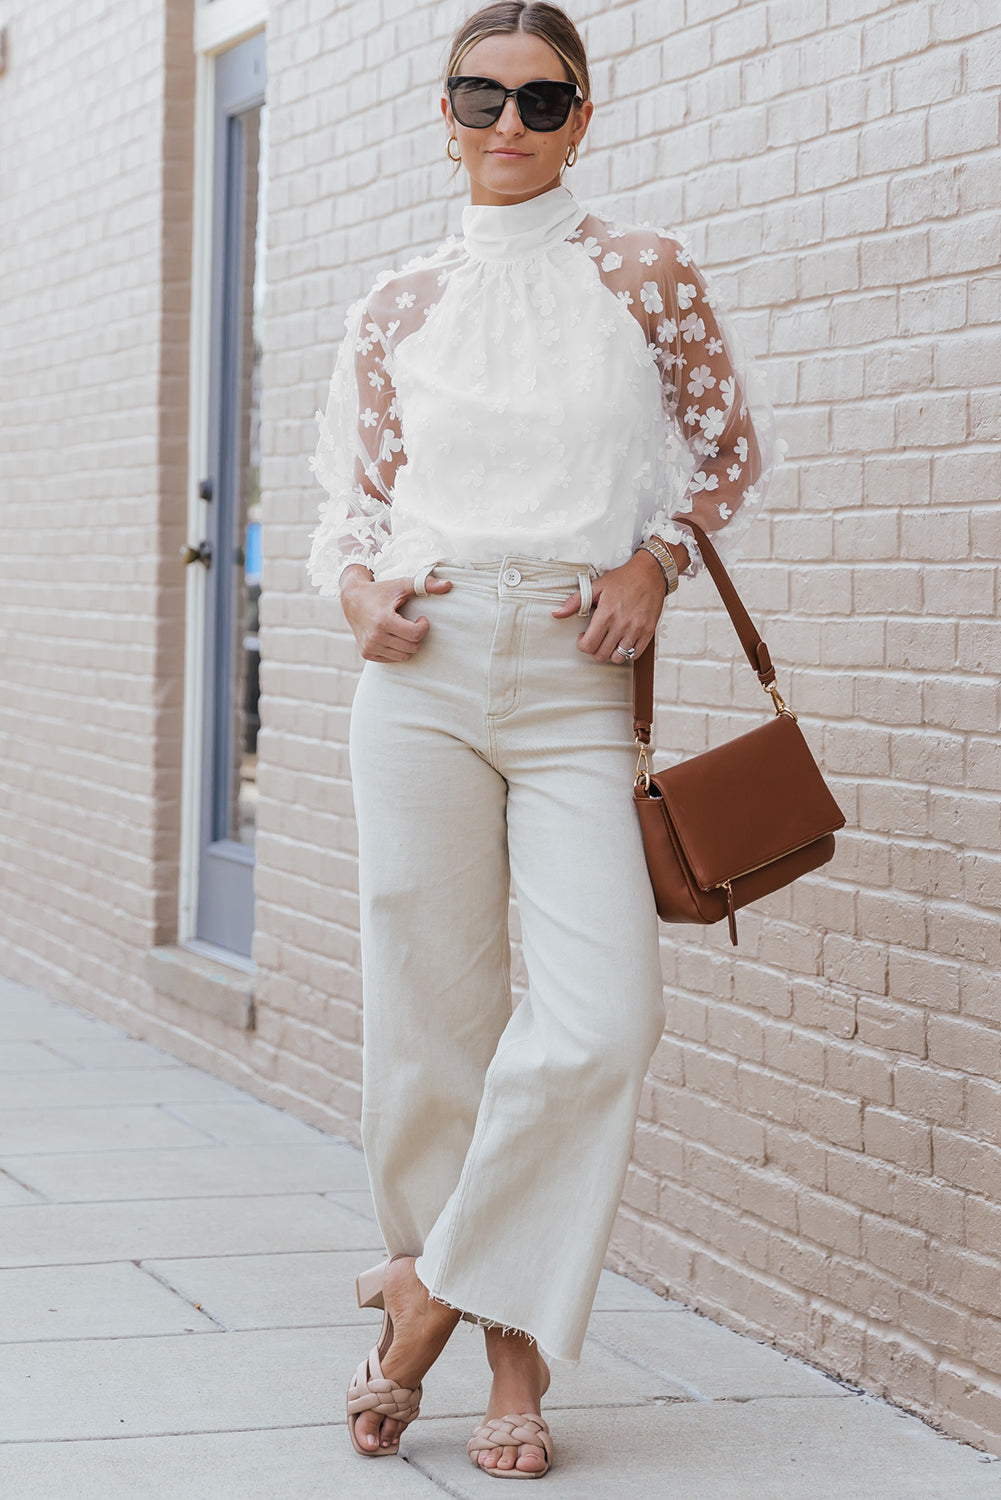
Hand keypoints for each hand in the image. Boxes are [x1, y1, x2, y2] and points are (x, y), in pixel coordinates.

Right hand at [340, 565, 451, 661]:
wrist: (352, 599)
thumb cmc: (380, 592)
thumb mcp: (401, 585)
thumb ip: (425, 584)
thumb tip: (449, 584)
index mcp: (383, 621)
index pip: (415, 635)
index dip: (423, 627)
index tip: (421, 618)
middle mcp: (374, 637)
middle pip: (412, 647)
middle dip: (417, 636)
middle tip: (412, 624)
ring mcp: (370, 647)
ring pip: (404, 656)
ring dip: (408, 644)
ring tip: (403, 630)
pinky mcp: (367, 654)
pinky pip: (393, 659)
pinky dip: (397, 650)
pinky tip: (393, 636)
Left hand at [552, 549, 668, 662]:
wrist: (650, 573)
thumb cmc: (624, 579)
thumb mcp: (596, 586)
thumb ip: (575, 602)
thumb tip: (557, 613)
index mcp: (606, 614)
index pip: (588, 645)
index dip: (582, 645)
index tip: (584, 637)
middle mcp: (621, 624)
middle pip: (601, 655)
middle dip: (595, 649)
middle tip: (596, 639)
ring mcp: (636, 630)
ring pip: (618, 658)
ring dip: (611, 653)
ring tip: (610, 641)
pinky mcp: (648, 632)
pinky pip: (635, 655)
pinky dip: (627, 653)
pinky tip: (623, 641)